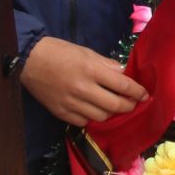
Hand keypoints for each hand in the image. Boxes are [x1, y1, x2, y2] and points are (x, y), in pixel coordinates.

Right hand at [21, 37, 148, 125]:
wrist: (29, 61)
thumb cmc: (60, 52)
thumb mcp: (87, 53)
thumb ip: (107, 65)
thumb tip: (125, 75)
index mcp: (91, 70)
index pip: (123, 85)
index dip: (138, 92)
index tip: (145, 95)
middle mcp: (83, 89)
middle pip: (115, 105)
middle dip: (129, 106)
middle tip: (133, 103)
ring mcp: (71, 103)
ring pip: (101, 117)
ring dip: (111, 113)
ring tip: (114, 106)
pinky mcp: (61, 113)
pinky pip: (84, 122)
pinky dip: (92, 118)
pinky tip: (94, 110)